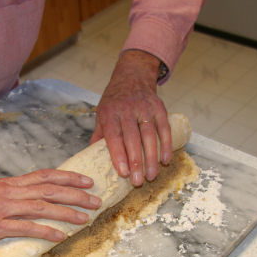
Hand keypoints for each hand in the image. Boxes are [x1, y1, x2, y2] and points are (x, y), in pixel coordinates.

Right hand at [0, 169, 100, 250]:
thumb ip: (13, 196)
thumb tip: (34, 200)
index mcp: (10, 184)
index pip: (45, 176)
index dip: (68, 177)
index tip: (86, 180)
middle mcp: (9, 192)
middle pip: (49, 190)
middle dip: (75, 195)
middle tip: (95, 200)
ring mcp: (3, 208)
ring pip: (42, 207)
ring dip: (66, 213)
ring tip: (84, 219)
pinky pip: (26, 228)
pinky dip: (45, 231)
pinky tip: (59, 236)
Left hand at [92, 50, 171, 186]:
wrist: (132, 75)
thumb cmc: (114, 100)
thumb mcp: (101, 114)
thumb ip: (99, 136)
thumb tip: (90, 158)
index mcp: (110, 113)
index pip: (114, 137)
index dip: (118, 155)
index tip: (122, 173)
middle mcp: (127, 110)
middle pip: (132, 139)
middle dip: (136, 162)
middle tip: (138, 181)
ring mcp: (144, 109)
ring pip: (150, 136)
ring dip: (152, 158)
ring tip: (151, 176)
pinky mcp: (159, 108)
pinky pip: (164, 129)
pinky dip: (166, 145)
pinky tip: (165, 160)